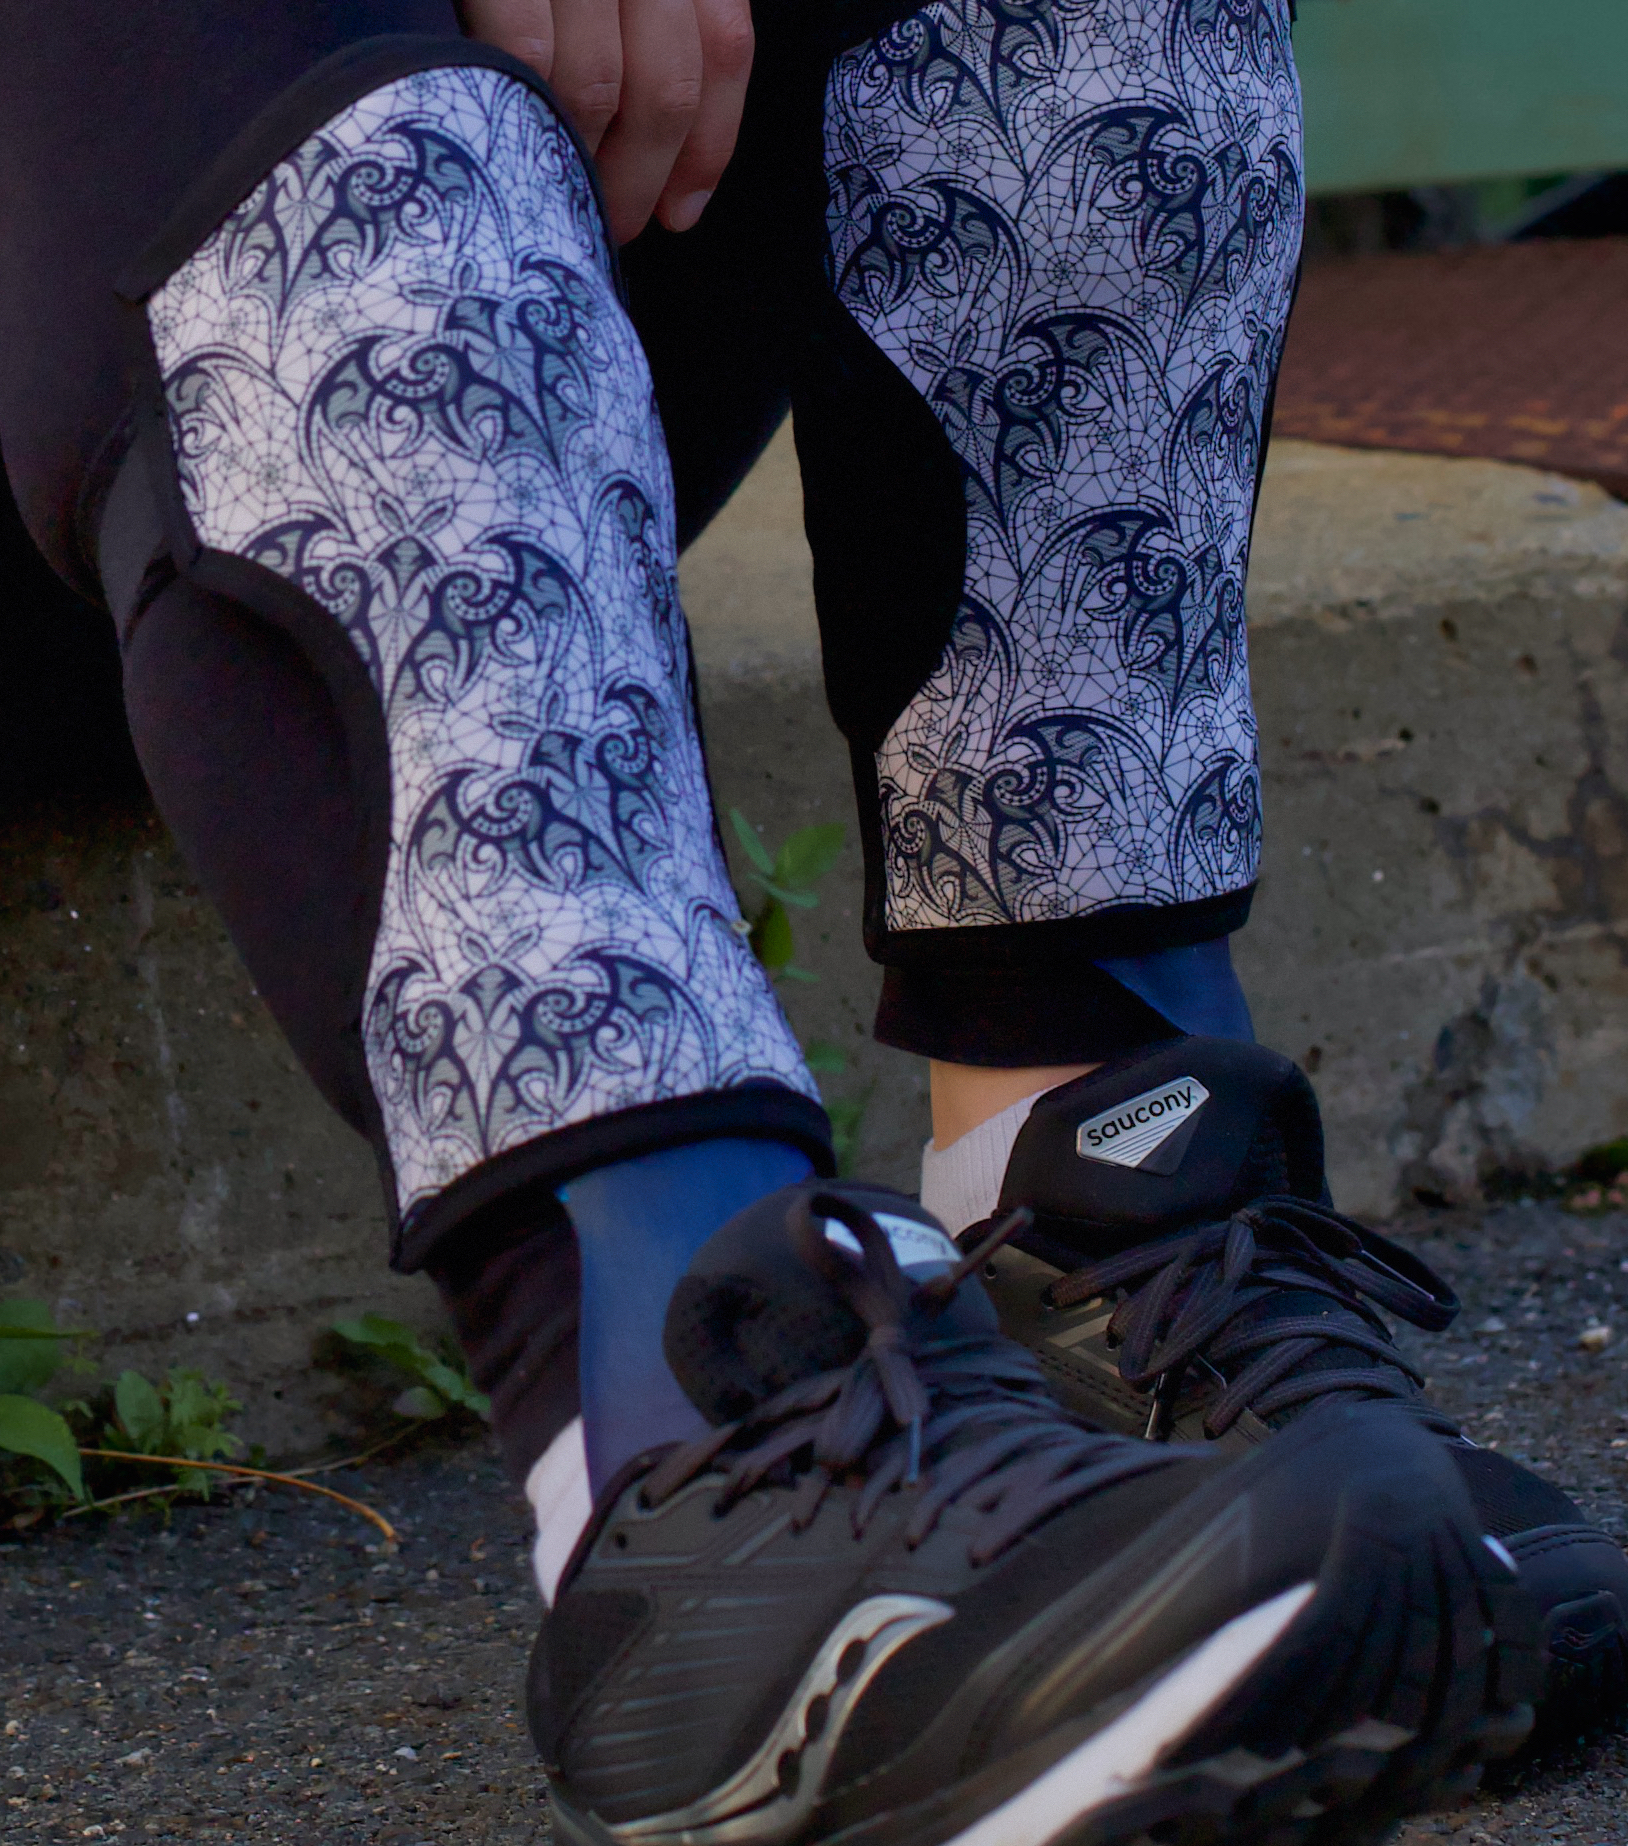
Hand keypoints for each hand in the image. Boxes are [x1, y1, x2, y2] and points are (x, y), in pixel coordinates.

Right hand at [462, 0, 751, 244]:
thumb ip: (655, 26)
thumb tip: (681, 181)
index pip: (723, 45)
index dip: (709, 145)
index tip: (682, 211)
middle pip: (667, 85)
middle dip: (641, 177)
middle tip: (612, 224)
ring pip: (601, 83)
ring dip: (581, 159)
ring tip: (555, 189)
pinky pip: (528, 50)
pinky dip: (526, 105)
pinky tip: (510, 127)